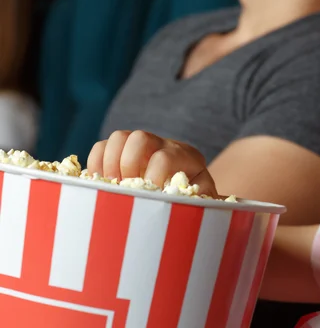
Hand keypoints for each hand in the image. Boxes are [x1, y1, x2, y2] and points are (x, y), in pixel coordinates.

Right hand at [87, 130, 216, 195]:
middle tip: (127, 187)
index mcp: (187, 157)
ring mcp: (142, 146)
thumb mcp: (204, 199)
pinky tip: (102, 185)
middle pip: (140, 137)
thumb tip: (184, 202)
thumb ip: (199, 199)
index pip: (164, 157)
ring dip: (109, 163)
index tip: (149, 195)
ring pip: (119, 137)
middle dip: (128, 164)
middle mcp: (164, 145)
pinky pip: (102, 146)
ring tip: (112, 186)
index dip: (153, 176)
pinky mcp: (124, 152)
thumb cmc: (197, 200)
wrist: (191, 192)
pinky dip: (95, 164)